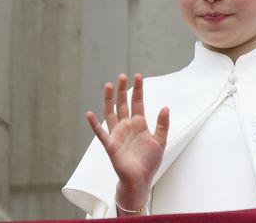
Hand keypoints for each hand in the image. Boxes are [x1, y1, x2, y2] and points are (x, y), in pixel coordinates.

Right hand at [86, 73, 169, 214]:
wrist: (140, 180)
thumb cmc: (149, 161)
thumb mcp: (160, 141)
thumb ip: (162, 124)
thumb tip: (165, 107)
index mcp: (139, 124)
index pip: (137, 103)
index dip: (138, 90)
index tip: (138, 76)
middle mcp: (126, 126)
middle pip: (123, 104)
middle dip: (123, 90)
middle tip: (122, 76)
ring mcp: (117, 134)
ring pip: (110, 113)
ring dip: (109, 100)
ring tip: (108, 85)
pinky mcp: (110, 145)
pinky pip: (100, 133)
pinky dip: (94, 124)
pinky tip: (89, 113)